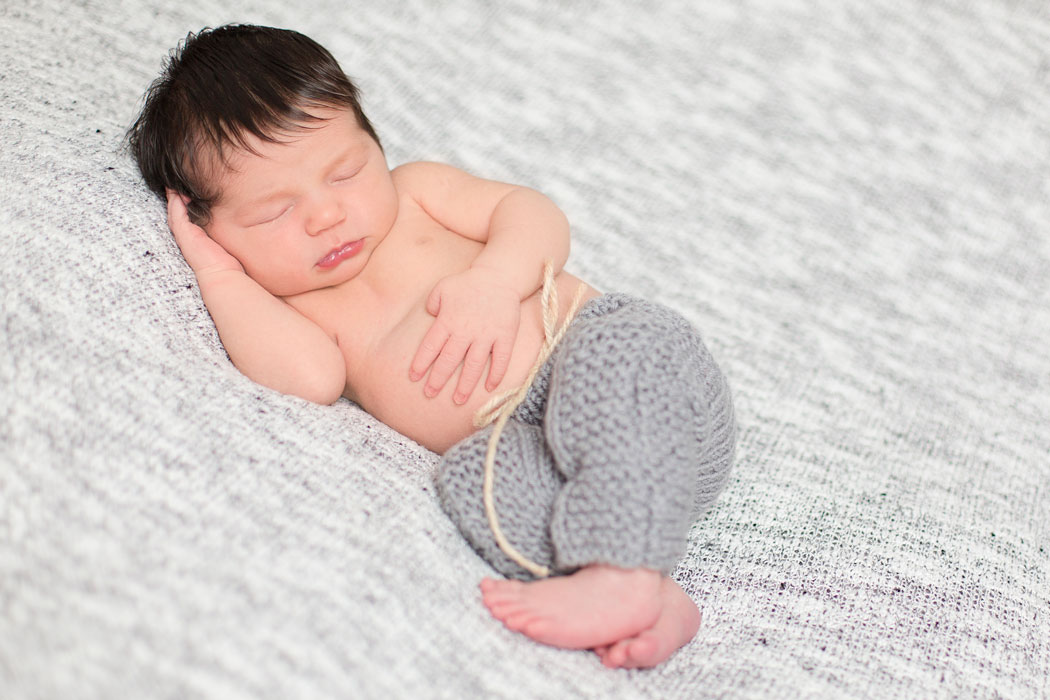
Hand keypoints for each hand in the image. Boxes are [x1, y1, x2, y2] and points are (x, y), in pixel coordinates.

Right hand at [166, 190, 243, 277]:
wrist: (221, 275)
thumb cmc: (225, 263)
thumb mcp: (225, 242)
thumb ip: (224, 232)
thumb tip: (236, 220)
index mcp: (194, 237)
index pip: (186, 216)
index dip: (184, 203)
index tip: (187, 190)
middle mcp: (186, 236)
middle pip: (177, 211)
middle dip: (175, 196)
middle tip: (174, 182)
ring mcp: (184, 235)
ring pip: (174, 211)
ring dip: (173, 196)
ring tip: (173, 183)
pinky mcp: (184, 234)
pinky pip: (177, 214)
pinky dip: (176, 202)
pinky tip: (177, 192)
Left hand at [409, 267, 520, 403]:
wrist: (499, 276)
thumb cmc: (469, 283)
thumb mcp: (443, 287)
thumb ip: (432, 302)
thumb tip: (430, 315)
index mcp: (448, 320)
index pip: (431, 346)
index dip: (421, 363)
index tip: (414, 377)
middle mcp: (466, 331)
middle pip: (449, 360)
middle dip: (438, 379)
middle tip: (430, 394)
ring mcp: (487, 334)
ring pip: (474, 365)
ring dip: (465, 384)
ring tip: (458, 400)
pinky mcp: (505, 336)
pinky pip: (501, 359)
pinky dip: (496, 375)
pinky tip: (489, 388)